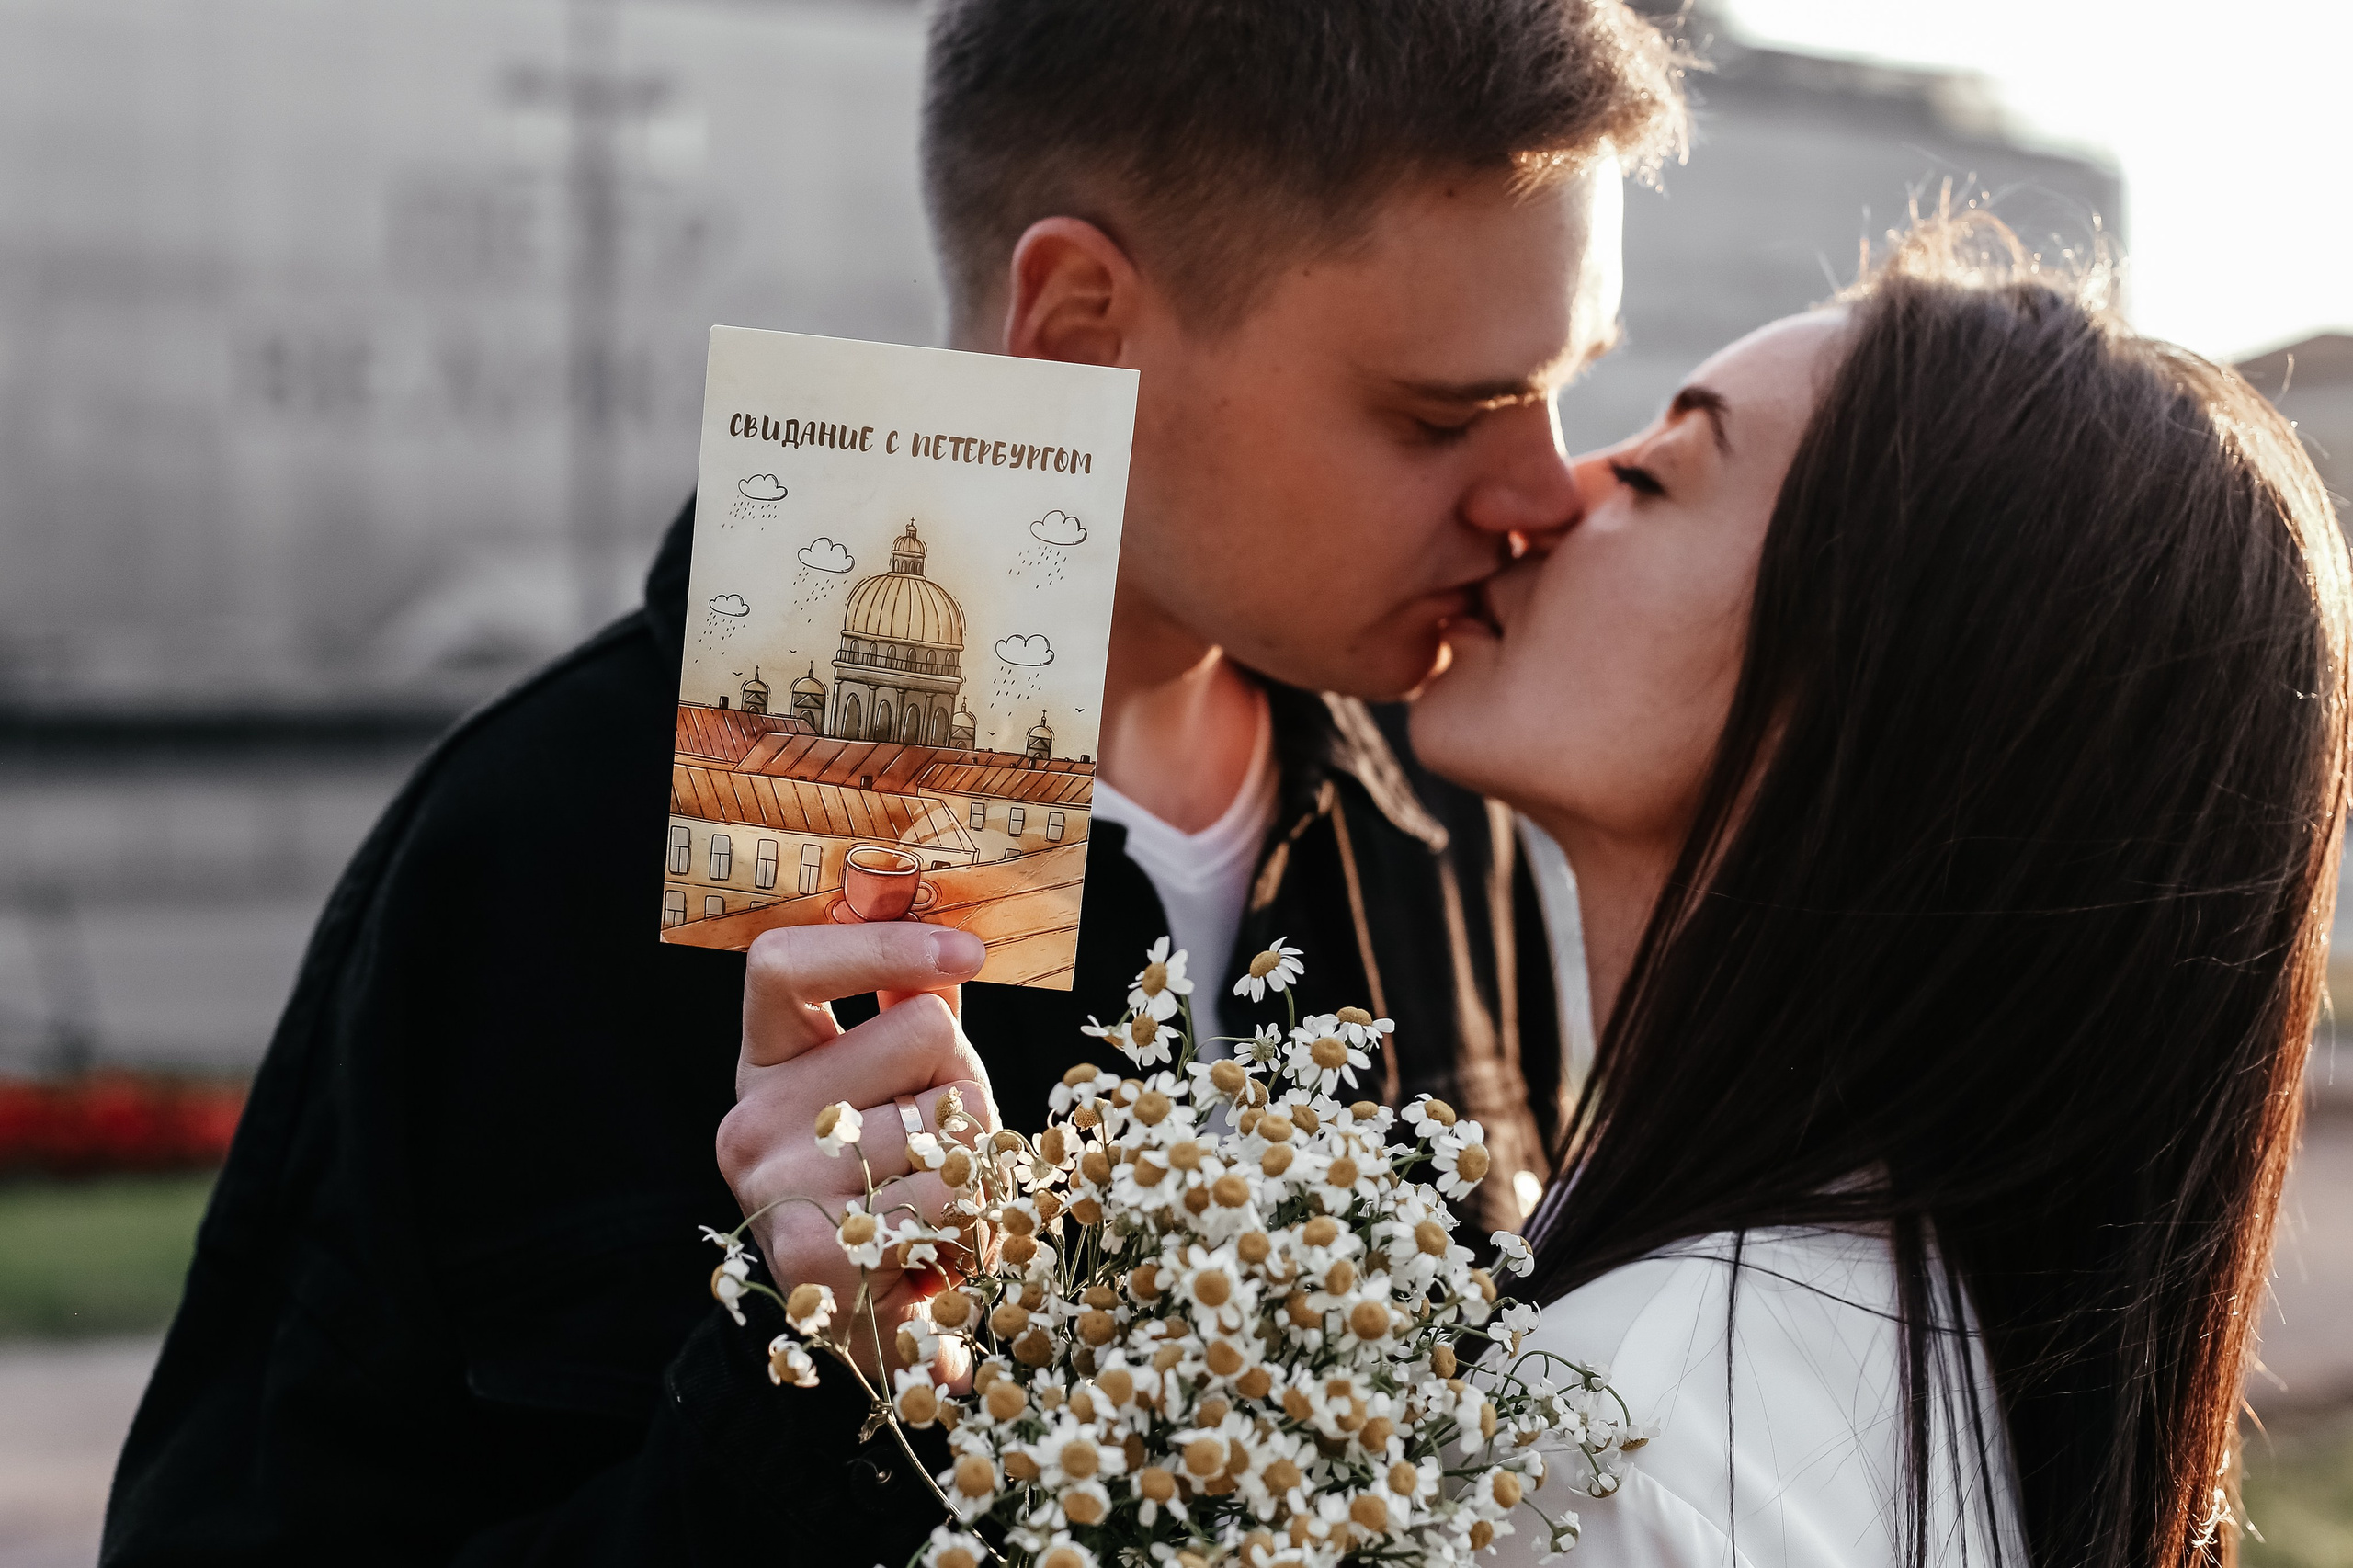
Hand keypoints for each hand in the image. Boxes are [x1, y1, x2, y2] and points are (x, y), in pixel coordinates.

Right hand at [716, 921, 994, 1378]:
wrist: (879, 1339)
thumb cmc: (900, 1194)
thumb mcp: (902, 1089)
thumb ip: (911, 1011)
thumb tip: (947, 931)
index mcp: (766, 1064)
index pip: (782, 964)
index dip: (877, 945)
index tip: (967, 951)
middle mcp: (751, 1119)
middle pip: (920, 1031)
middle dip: (967, 1086)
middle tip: (943, 1152)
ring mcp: (775, 1183)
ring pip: (954, 1116)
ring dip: (981, 1166)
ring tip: (941, 1210)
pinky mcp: (814, 1246)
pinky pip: (954, 1191)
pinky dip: (977, 1224)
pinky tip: (941, 1256)